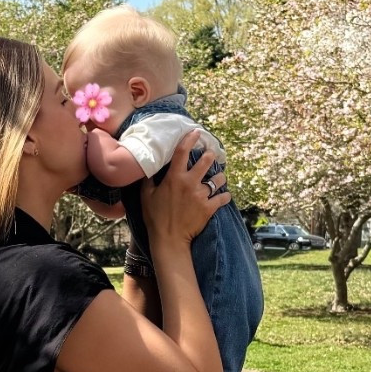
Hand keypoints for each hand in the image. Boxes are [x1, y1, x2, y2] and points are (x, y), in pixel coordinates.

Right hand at [142, 132, 229, 246]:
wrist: (169, 239)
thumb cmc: (155, 217)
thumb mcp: (146, 196)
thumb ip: (148, 179)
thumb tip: (148, 168)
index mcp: (174, 178)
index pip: (183, 151)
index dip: (190, 139)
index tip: (196, 132)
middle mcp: (190, 183)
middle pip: (207, 161)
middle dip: (211, 155)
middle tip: (211, 155)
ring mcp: (201, 195)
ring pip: (219, 179)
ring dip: (220, 177)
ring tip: (219, 178)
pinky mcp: (209, 208)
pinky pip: (223, 198)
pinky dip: (225, 196)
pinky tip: (224, 196)